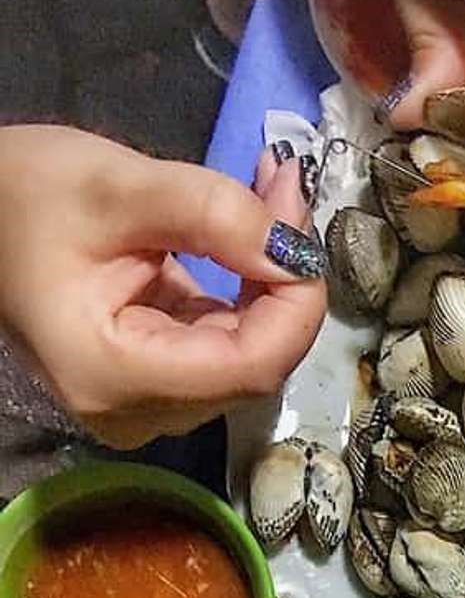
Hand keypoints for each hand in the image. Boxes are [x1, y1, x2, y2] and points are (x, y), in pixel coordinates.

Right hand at [0, 127, 326, 450]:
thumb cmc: (18, 195)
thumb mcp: (112, 185)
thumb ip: (211, 214)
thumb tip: (295, 249)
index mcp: (116, 376)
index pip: (250, 367)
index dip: (296, 306)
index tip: (301, 228)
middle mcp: (139, 412)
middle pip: (255, 365)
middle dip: (285, 281)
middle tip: (284, 190)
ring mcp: (149, 405)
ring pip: (249, 355)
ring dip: (271, 279)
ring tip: (269, 195)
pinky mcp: (157, 383)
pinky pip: (226, 344)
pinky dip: (247, 289)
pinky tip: (248, 230)